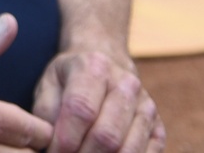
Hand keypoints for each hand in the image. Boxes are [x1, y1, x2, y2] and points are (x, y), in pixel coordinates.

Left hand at [31, 48, 164, 152]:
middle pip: (106, 135)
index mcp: (94, 67)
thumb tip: (48, 144)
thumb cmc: (71, 78)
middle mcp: (126, 84)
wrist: (105, 59)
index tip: (53, 152)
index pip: (81, 110)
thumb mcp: (49, 84)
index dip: (65, 140)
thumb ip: (45, 114)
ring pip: (128, 150)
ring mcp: (146, 106)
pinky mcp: (158, 126)